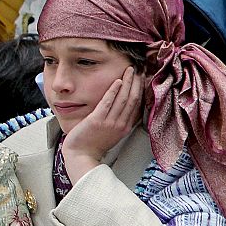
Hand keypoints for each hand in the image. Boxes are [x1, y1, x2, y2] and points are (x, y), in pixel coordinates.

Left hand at [62, 66, 143, 183]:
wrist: (82, 156)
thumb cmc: (93, 144)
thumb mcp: (112, 133)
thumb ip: (118, 121)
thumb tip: (124, 108)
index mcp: (125, 127)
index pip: (137, 105)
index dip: (141, 90)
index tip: (143, 77)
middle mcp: (120, 124)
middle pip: (133, 99)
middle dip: (137, 82)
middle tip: (140, 69)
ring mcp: (110, 122)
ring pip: (123, 99)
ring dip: (127, 82)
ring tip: (130, 69)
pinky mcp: (97, 120)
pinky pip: (107, 103)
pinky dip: (113, 91)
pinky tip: (117, 81)